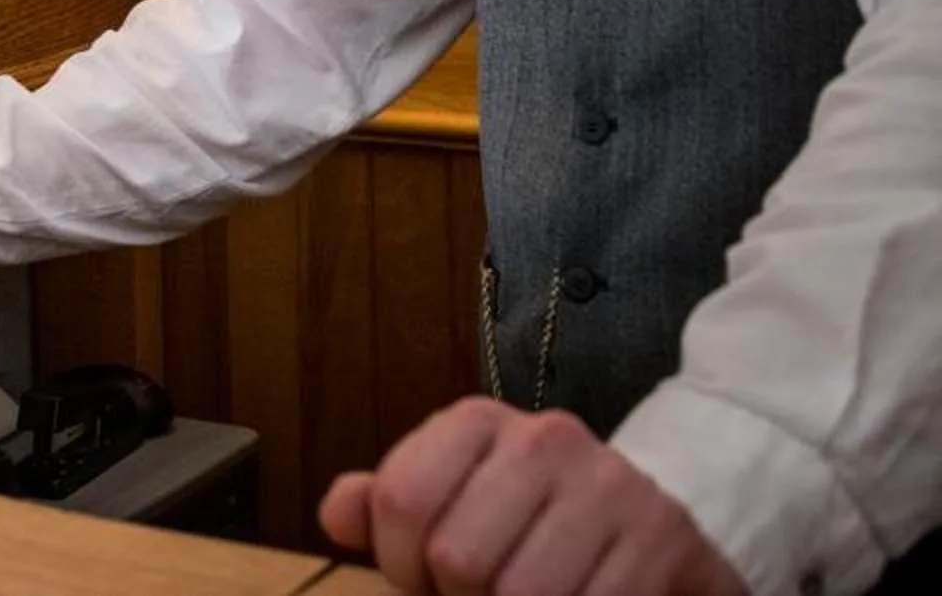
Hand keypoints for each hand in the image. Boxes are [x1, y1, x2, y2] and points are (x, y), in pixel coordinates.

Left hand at [319, 397, 742, 595]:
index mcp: (478, 421)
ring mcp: (607, 486)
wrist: (656, 514)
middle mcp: (544, 439)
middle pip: (457, 557)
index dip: (398, 563)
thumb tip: (339, 517)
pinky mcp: (660, 539)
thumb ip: (387, 503)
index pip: (401, 497)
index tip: (420, 580)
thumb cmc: (533, 514)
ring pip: (520, 595)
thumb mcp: (457, 492)